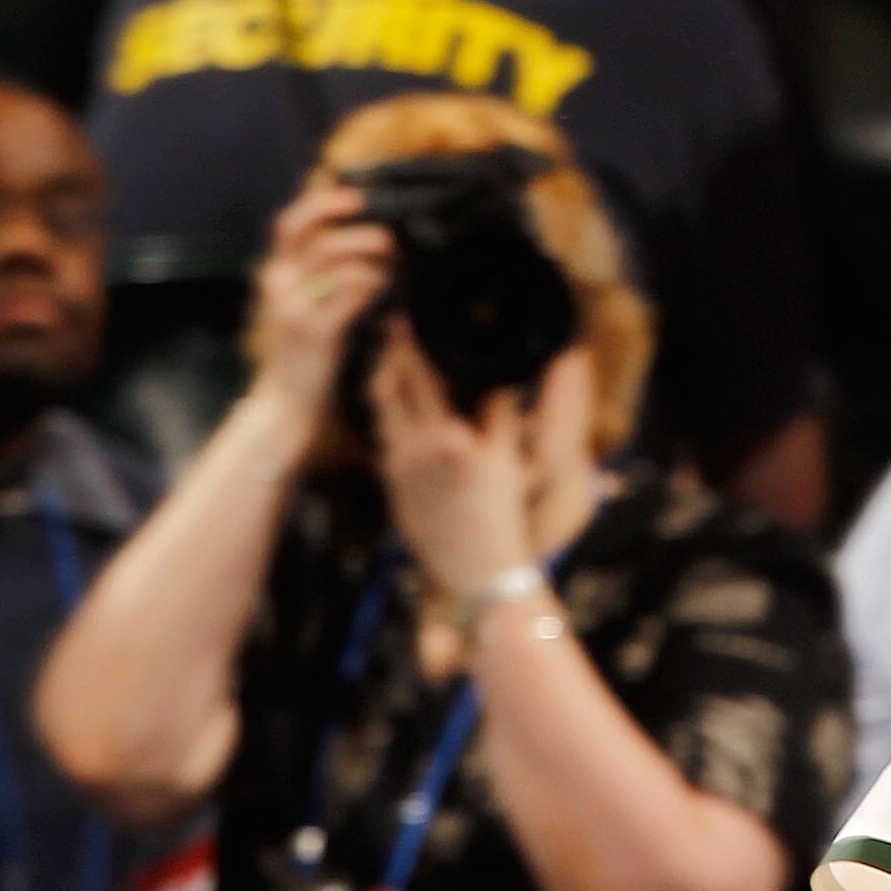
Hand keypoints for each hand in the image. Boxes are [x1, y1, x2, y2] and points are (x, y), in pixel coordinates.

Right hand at [245, 178, 392, 442]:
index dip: (322, 204)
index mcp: (277, 273)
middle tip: (387, 236)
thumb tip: (367, 241)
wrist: (286, 401)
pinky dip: (371, 285)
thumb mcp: (307, 304)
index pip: (290, 224)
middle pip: (310, 235)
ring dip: (370, 256)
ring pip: (332, 261)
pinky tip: (386, 289)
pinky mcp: (311, 330)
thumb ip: (324, 275)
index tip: (357, 198)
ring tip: (394, 263)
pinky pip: (346, 294)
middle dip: (351, 227)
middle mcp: (277, 283)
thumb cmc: (306, 351)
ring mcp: (291, 306)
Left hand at [370, 325, 535, 605]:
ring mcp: (397, 472)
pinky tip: (406, 419)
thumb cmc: (500, 515)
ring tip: (396, 374)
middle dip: (386, 362)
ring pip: (381, 418)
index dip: (406, 346)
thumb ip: (501, 414)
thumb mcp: (509, 458)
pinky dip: (393, 425)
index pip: (417, 378)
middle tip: (391, 341)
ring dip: (386, 393)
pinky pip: (387, 446)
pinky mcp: (392, 491)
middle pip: (384, 392)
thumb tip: (500, 380)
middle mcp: (412, 451)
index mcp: (444, 437)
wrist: (478, 569)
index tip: (400, 321)